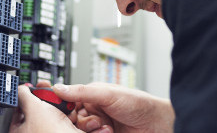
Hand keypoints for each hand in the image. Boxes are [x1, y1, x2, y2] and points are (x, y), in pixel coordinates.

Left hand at [9, 83, 82, 132]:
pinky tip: (70, 115)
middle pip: (37, 110)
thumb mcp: (34, 107)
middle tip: (49, 93)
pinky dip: (68, 114)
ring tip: (62, 106)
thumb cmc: (50, 132)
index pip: (18, 111)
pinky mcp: (62, 132)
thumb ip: (24, 95)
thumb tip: (21, 89)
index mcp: (20, 132)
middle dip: (46, 99)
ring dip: (59, 106)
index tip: (31, 89)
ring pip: (52, 113)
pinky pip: (63, 119)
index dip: (24, 97)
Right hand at [53, 83, 174, 132]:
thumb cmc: (138, 103)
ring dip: (92, 131)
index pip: (69, 101)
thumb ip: (83, 91)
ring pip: (81, 131)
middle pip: (73, 119)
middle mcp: (94, 110)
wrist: (157, 124)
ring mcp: (99, 125)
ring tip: (106, 127)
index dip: (65, 107)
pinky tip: (109, 132)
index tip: (65, 112)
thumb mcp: (108, 94)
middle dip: (83, 121)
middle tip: (94, 121)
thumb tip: (59, 88)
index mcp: (92, 95)